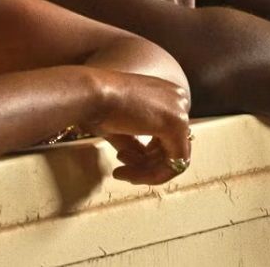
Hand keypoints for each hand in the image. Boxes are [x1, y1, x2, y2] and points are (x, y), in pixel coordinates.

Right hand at [84, 70, 191, 184]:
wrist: (90, 94)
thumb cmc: (98, 104)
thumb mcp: (122, 127)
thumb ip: (138, 144)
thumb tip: (145, 163)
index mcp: (166, 94)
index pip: (167, 134)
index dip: (145, 153)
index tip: (122, 158)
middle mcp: (179, 99)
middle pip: (172, 146)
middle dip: (146, 163)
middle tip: (121, 169)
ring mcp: (180, 112)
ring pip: (174, 158)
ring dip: (146, 171)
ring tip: (121, 171)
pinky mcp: (177, 126)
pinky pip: (174, 164)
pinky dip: (152, 175)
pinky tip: (127, 174)